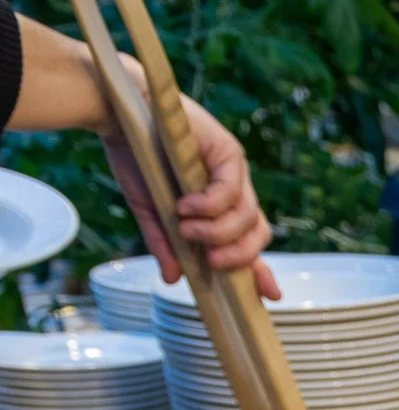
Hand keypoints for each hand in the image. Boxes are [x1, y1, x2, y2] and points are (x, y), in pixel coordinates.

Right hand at [99, 73, 279, 301]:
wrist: (116, 114)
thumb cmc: (133, 157)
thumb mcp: (150, 209)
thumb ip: (165, 243)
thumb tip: (172, 279)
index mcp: (221, 204)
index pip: (250, 240)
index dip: (261, 269)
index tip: (270, 296)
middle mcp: (234, 188)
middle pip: (258, 232)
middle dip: (238, 256)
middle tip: (209, 261)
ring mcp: (234, 169)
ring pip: (248, 216)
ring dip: (218, 232)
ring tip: (187, 229)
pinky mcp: (227, 150)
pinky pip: (231, 191)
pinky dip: (210, 206)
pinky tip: (186, 207)